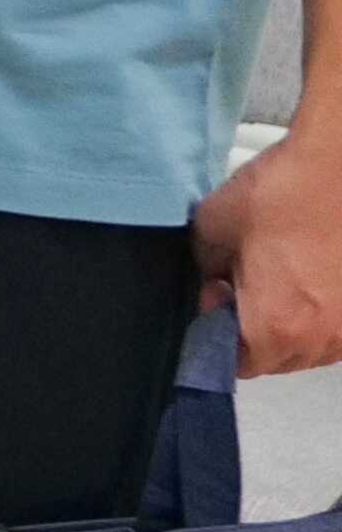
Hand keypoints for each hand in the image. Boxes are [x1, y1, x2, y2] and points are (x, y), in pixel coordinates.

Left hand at [196, 120, 341, 372]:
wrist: (341, 166)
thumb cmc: (278, 195)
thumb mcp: (211, 227)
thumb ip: (204, 268)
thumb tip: (214, 283)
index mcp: (276, 329)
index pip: (240, 365)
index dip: (217, 335)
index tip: (216, 295)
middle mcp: (323, 341)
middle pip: (278, 359)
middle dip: (253, 330)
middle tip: (243, 281)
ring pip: (313, 346)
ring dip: (292, 323)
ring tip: (280, 274)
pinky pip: (339, 327)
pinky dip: (321, 312)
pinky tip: (310, 274)